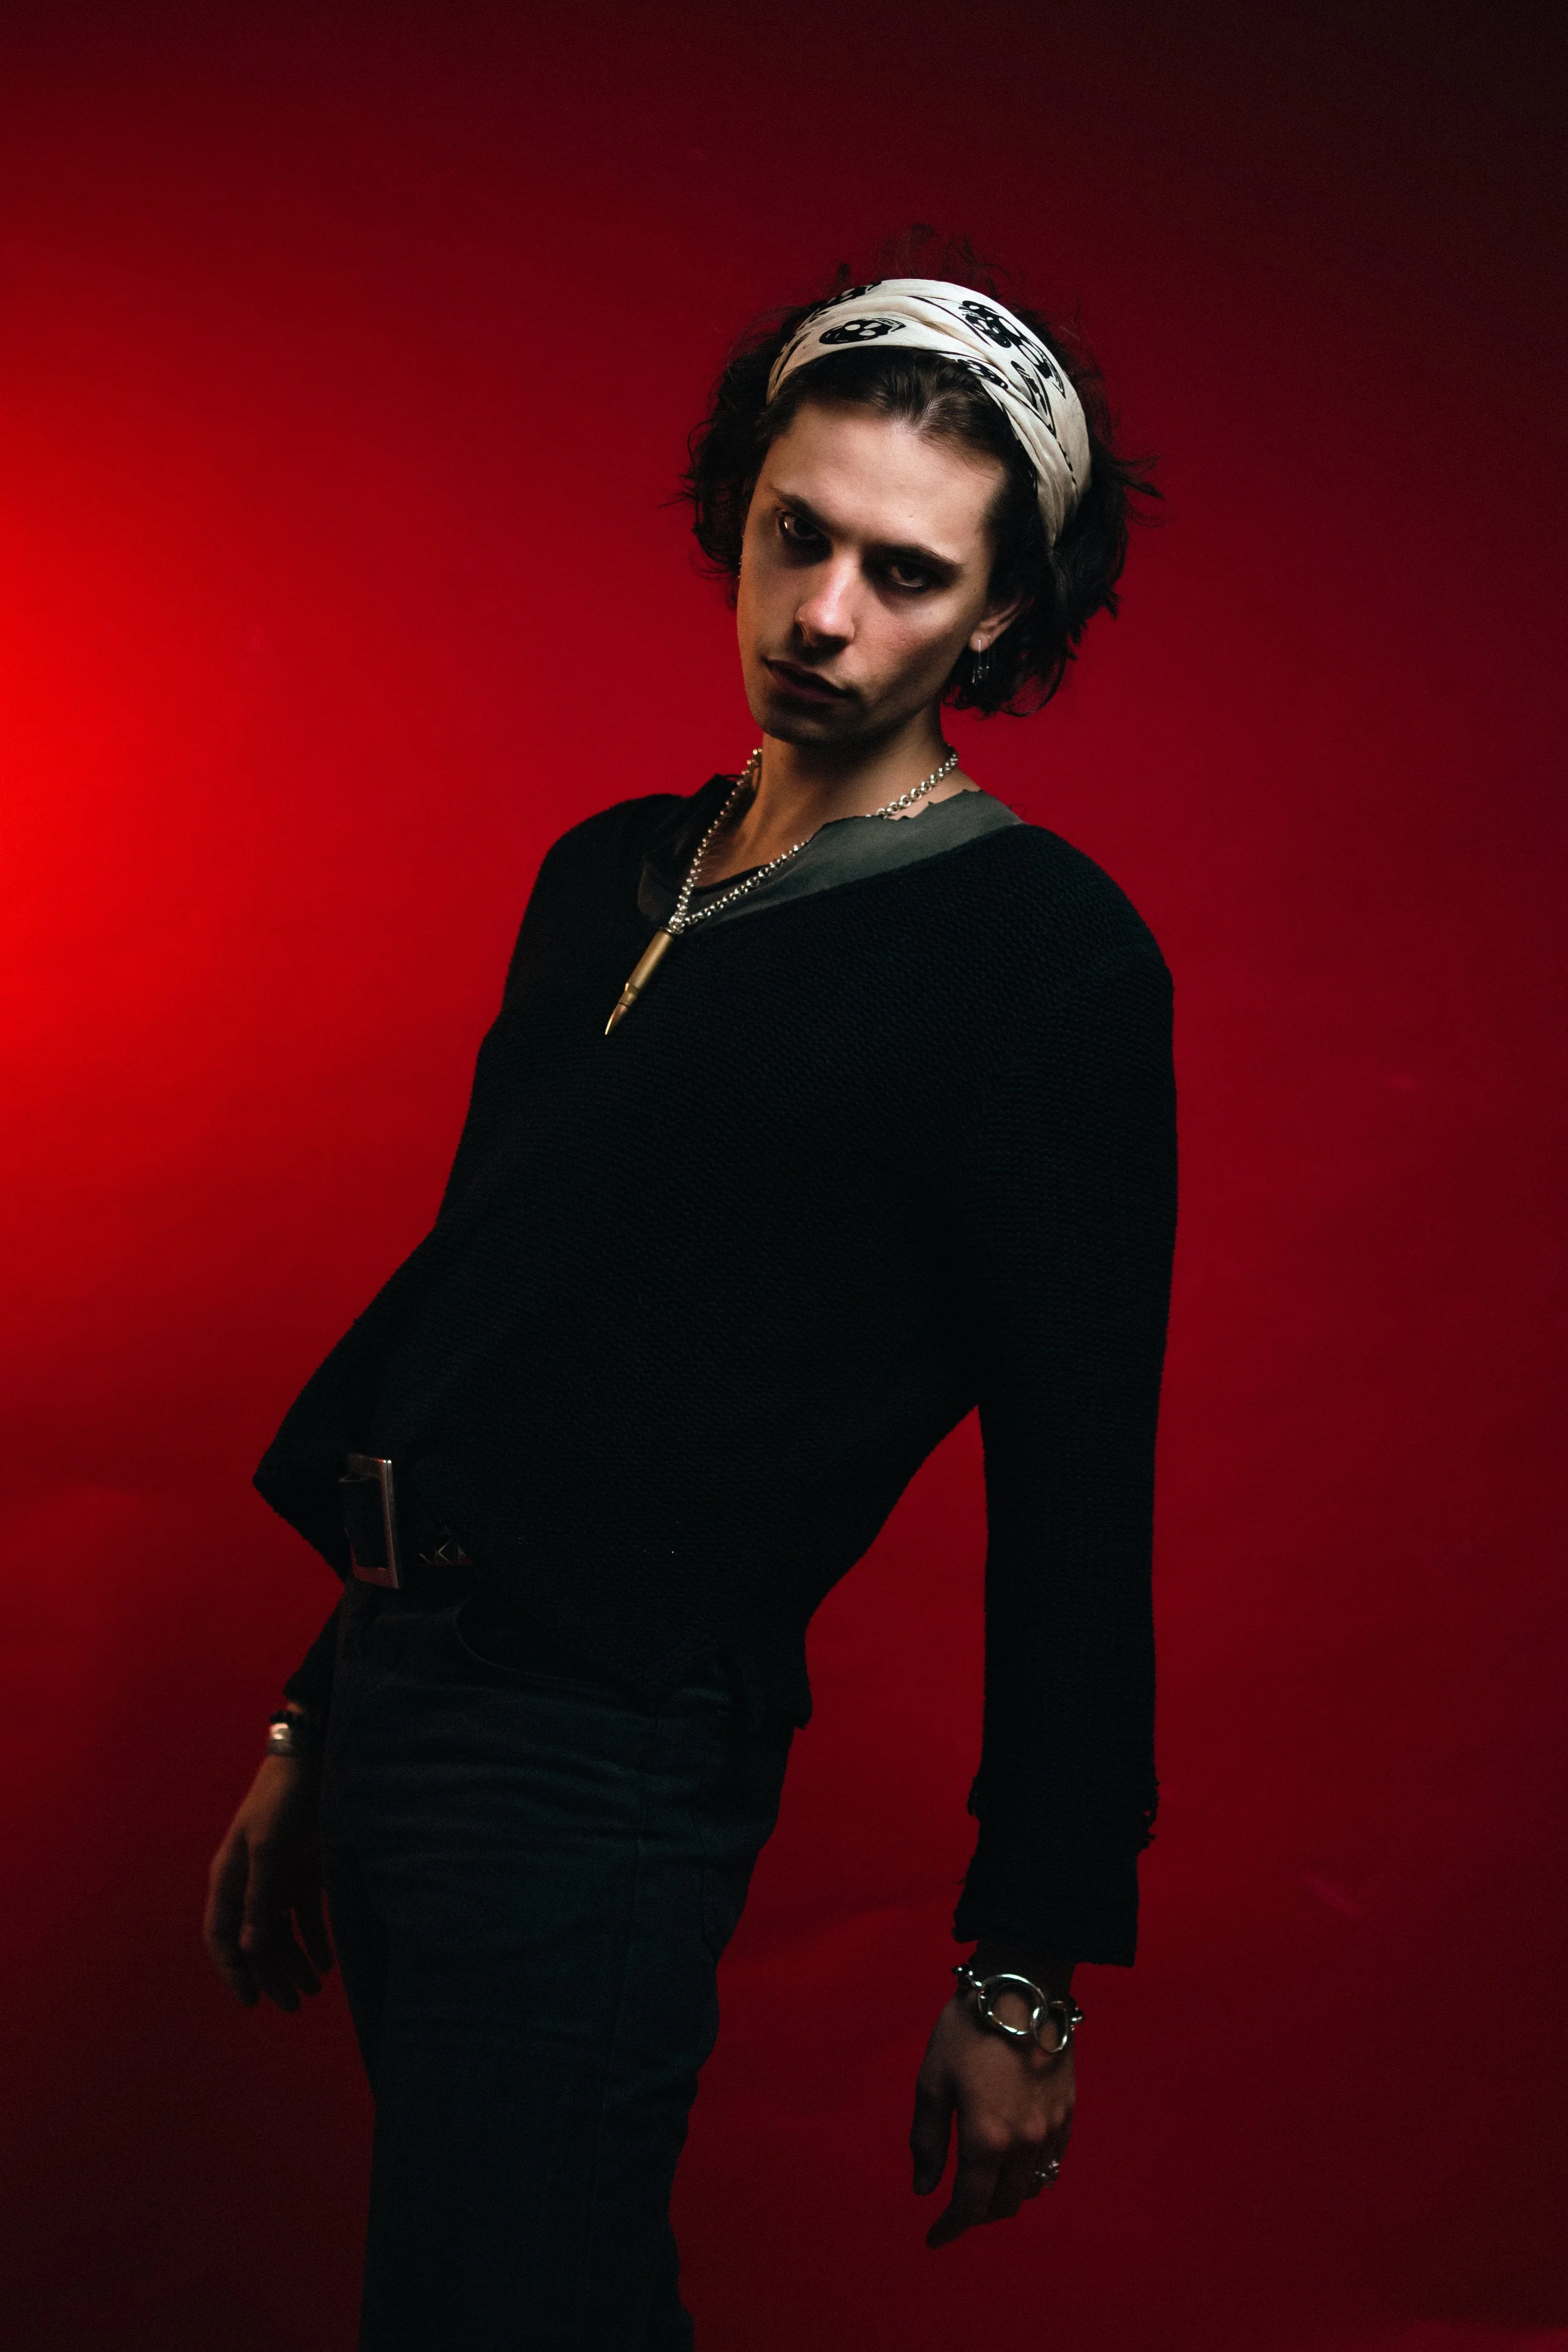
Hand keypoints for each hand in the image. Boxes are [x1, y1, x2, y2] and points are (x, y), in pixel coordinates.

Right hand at [204, 1748, 332, 2011]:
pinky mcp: (305, 1871)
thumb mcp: (268, 1847)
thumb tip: (250, 1947)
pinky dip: (315, 1940)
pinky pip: (306, 1916)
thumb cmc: (281, 1799)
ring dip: (296, 1962)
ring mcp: (278, 1878)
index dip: (233, 1970)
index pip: (221, 1935)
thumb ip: (260, 1897)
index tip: (251, 2001)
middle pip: (256, 1941)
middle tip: (293, 2006)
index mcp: (229, 1878)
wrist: (313, 1759)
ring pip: (283, 1933)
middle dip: (272, 1975)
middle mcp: (249, 1883)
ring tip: (314, 1991)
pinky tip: (327, 1963)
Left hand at [910, 1985, 1074, 2245]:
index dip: (950, 2227)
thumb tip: (924, 2188)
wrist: (1023, 1988)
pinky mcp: (1069, 2113)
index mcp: (986, 2140)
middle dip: (977, 2214)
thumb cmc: (968, 2029)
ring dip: (1006, 2195)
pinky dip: (1033, 2174)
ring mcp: (1052, 2130)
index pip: (970, 2206)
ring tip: (984, 2184)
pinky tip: (1016, 2162)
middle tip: (956, 2206)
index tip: (934, 2237)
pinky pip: (1052, 2163)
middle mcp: (1025, 2145)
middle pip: (1004, 2205)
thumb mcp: (932, 2080)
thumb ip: (928, 2140)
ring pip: (1031, 2187)